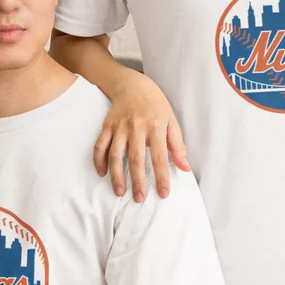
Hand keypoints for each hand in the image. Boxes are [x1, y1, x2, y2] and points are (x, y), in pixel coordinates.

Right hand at [93, 72, 190, 201]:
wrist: (133, 85)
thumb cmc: (156, 106)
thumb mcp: (172, 122)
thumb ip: (178, 146)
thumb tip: (185, 168)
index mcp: (155, 127)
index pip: (159, 157)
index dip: (161, 177)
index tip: (163, 193)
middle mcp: (136, 127)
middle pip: (136, 159)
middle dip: (138, 181)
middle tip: (139, 198)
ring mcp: (120, 127)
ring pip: (116, 155)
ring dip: (117, 175)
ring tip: (120, 192)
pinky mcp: (107, 126)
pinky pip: (100, 145)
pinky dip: (99, 160)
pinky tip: (102, 173)